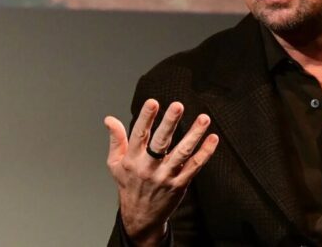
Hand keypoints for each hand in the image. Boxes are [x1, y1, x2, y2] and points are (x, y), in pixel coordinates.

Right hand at [104, 99, 218, 245]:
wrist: (140, 218)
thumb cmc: (129, 186)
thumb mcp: (115, 164)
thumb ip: (116, 140)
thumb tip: (109, 119)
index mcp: (132, 160)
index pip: (139, 135)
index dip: (145, 118)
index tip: (153, 102)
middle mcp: (149, 167)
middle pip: (160, 142)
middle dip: (169, 123)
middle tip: (178, 106)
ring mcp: (165, 176)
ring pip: (182, 153)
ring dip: (194, 135)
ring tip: (204, 118)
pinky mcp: (180, 184)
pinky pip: (194, 166)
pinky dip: (205, 152)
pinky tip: (212, 138)